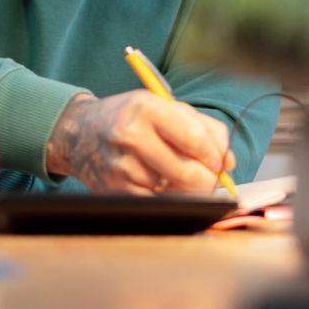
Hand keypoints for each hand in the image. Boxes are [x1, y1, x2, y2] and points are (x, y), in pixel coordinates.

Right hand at [45, 91, 235, 194]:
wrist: (80, 132)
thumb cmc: (130, 117)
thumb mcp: (164, 106)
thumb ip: (203, 128)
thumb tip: (229, 162)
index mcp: (146, 109)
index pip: (196, 140)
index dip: (216, 156)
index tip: (220, 161)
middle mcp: (131, 137)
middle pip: (190, 174)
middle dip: (209, 180)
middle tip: (210, 177)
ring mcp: (122, 167)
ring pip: (177, 192)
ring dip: (187, 189)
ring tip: (179, 173)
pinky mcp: (116, 190)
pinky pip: (159, 202)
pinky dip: (168, 196)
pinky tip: (161, 182)